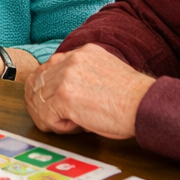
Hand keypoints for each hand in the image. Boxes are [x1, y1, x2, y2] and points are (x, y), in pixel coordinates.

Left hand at [26, 44, 156, 138]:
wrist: (143, 104)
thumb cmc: (131, 97)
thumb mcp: (104, 72)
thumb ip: (83, 74)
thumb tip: (64, 92)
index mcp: (81, 52)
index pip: (48, 68)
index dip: (45, 89)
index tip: (50, 104)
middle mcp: (70, 60)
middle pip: (37, 82)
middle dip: (41, 104)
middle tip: (52, 119)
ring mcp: (65, 77)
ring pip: (38, 100)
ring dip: (50, 116)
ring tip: (69, 124)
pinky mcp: (63, 97)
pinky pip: (46, 116)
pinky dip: (58, 126)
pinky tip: (76, 126)